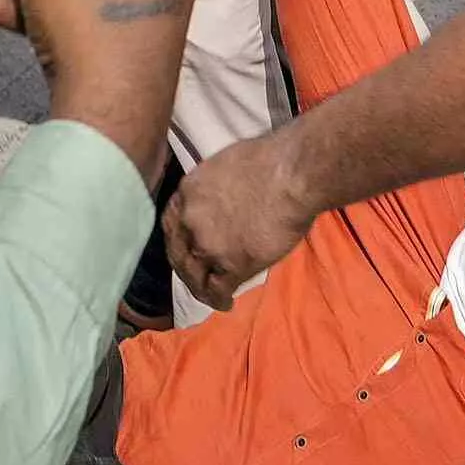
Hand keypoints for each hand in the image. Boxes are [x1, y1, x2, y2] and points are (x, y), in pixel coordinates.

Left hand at [165, 126, 317, 304]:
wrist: (292, 176)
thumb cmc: (270, 160)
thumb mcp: (225, 165)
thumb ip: (214, 188)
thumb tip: (222, 198)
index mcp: (188, 192)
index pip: (172, 222)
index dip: (179, 238)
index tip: (187, 247)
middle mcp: (190, 220)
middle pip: (178, 252)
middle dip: (186, 268)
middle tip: (196, 278)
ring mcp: (208, 245)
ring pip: (194, 275)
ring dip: (201, 287)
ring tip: (211, 295)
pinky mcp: (231, 265)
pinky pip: (218, 290)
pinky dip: (220, 300)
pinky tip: (227, 304)